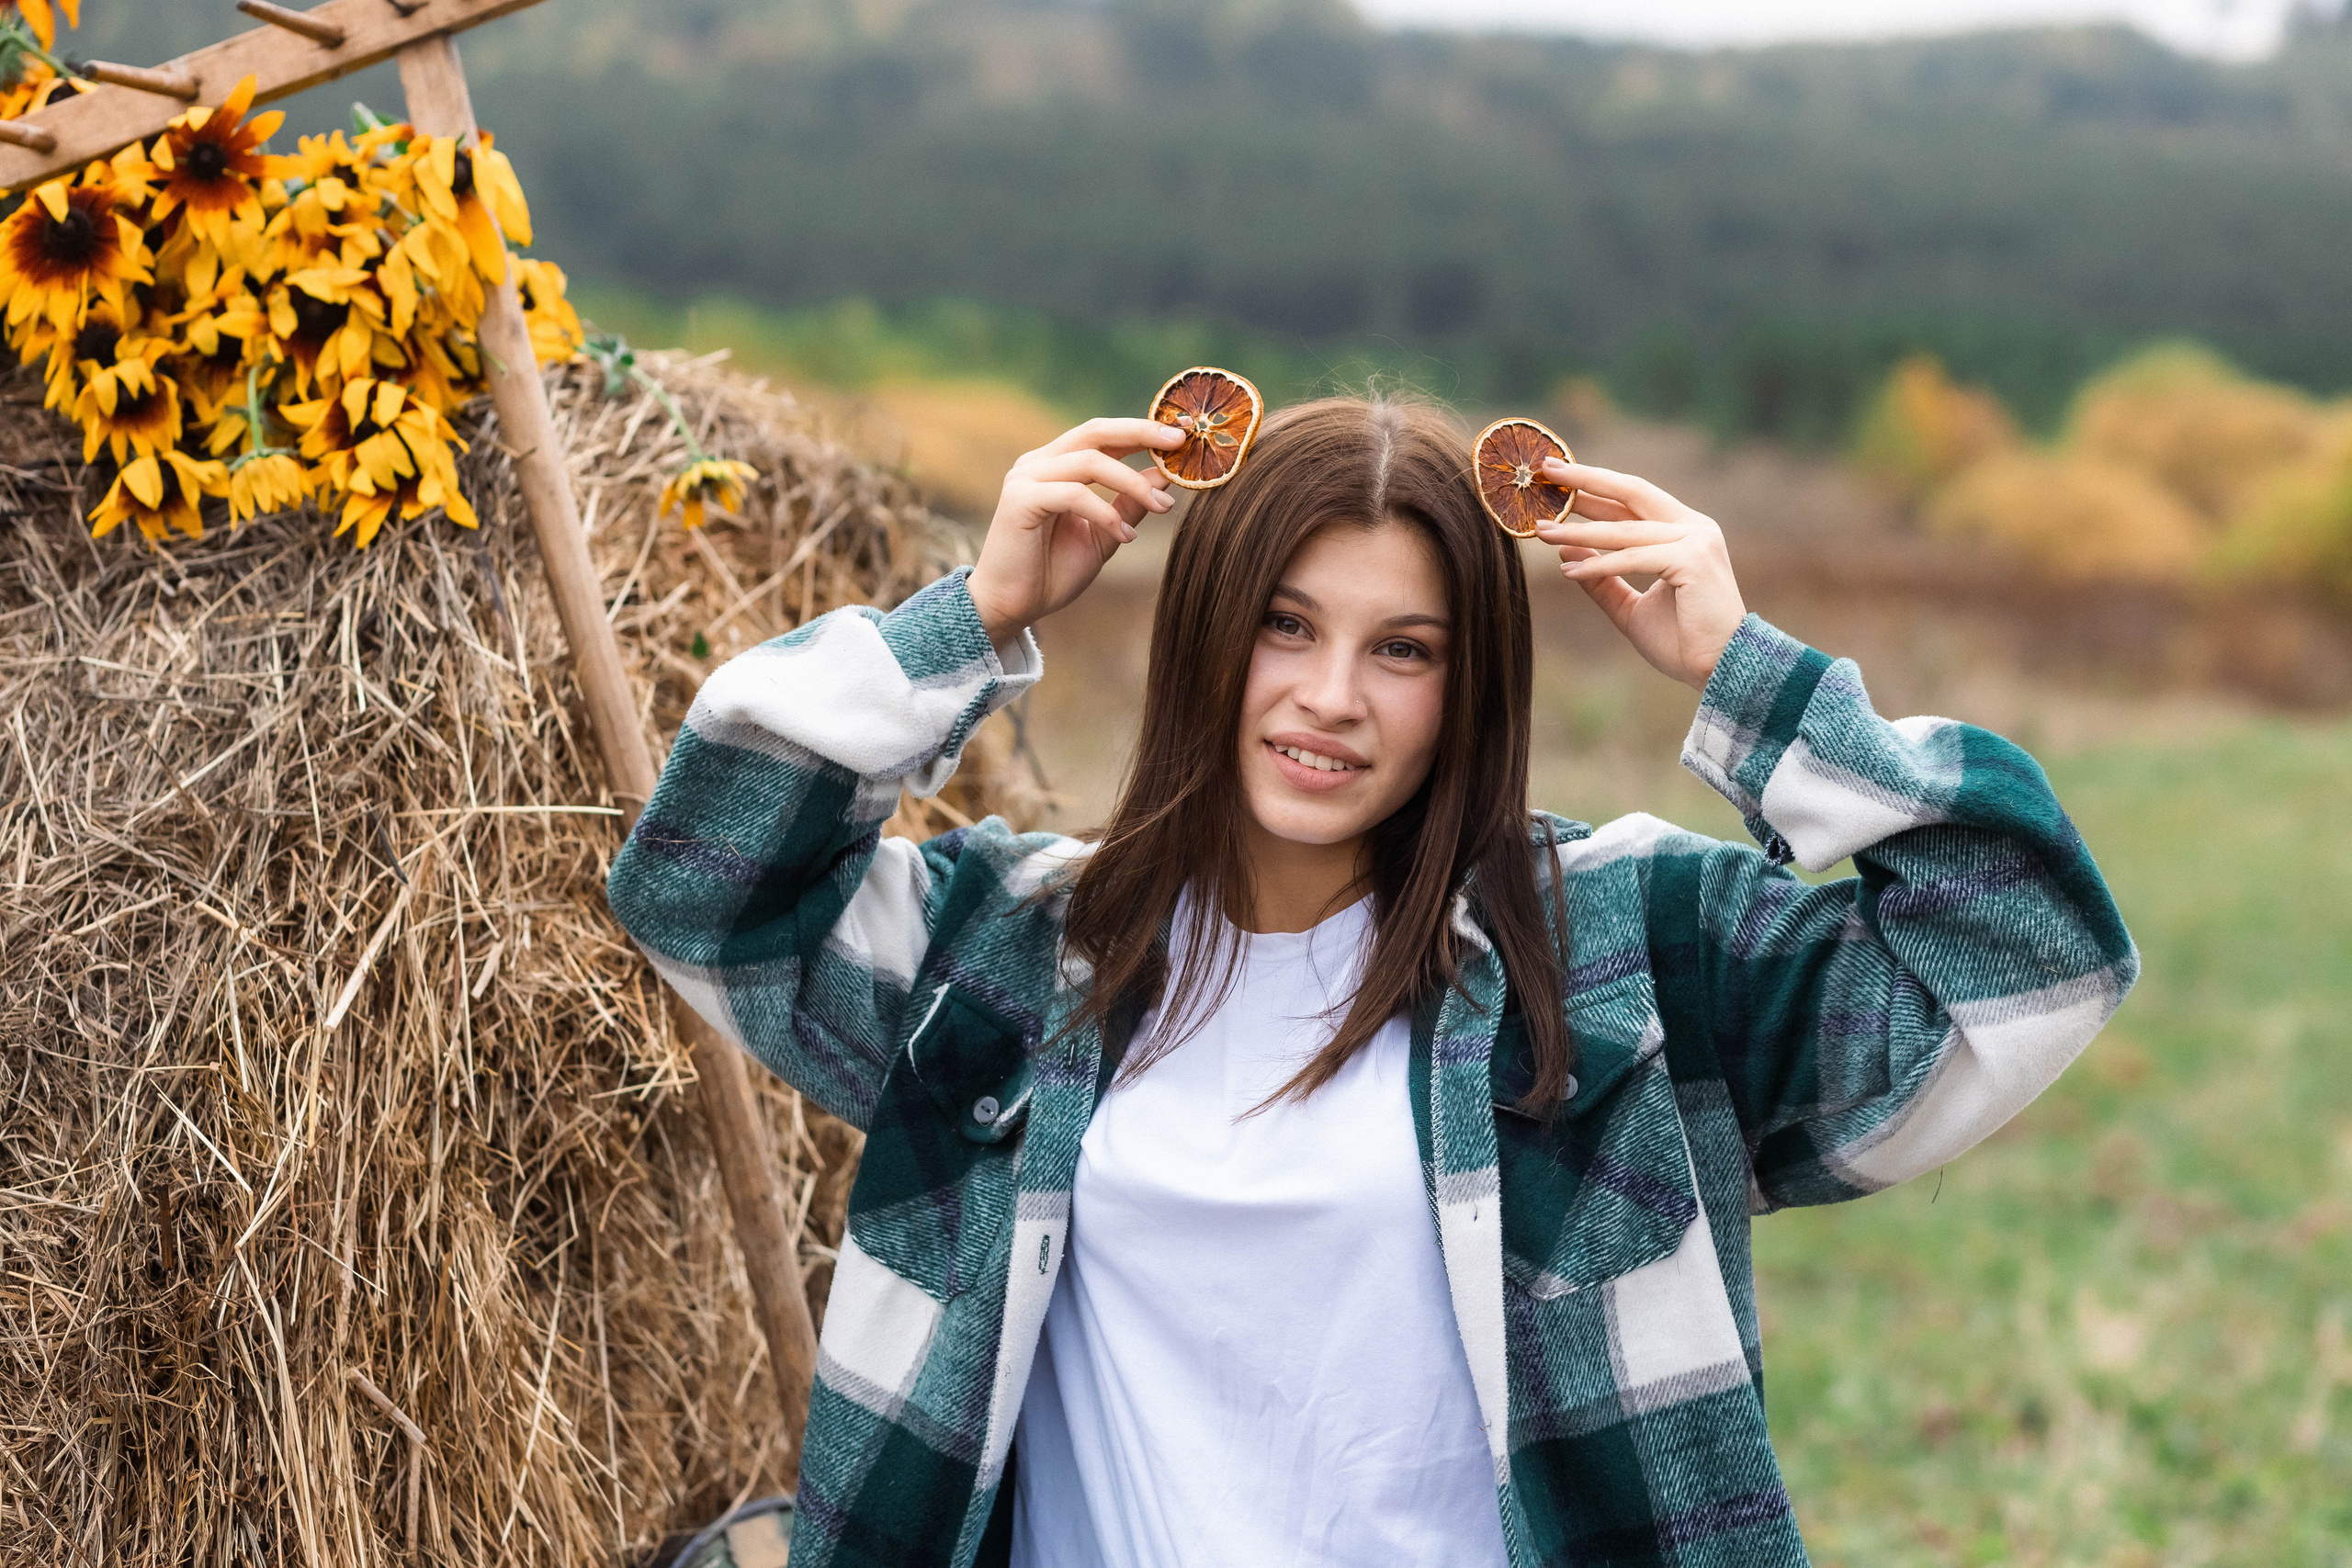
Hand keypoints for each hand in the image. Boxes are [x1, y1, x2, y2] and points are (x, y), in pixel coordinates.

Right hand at [966, 417, 1183, 645]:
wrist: (1010, 607)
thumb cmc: (1052, 572)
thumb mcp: (1106, 534)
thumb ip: (1129, 503)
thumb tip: (1166, 476)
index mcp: (1056, 465)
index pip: (1103, 434)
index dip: (1142, 429)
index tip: (1183, 435)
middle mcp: (1038, 463)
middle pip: (1095, 431)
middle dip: (1141, 432)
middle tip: (1179, 444)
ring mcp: (1025, 478)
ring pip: (1090, 462)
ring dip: (1132, 482)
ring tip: (1161, 508)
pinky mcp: (1019, 500)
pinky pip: (1073, 494)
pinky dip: (1105, 513)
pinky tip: (1125, 536)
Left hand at [1532, 460, 1746, 690]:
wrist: (1721, 669)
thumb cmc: (1682, 640)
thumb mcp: (1630, 606)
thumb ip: (1602, 579)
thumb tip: (1564, 552)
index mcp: (1684, 531)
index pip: (1632, 499)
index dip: (1594, 486)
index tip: (1556, 478)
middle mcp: (1693, 527)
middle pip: (1631, 492)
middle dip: (1586, 480)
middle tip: (1547, 471)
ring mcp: (1696, 541)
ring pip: (1625, 530)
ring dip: (1580, 532)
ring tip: (1543, 532)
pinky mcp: (1693, 561)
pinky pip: (1635, 559)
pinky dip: (1600, 565)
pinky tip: (1569, 572)